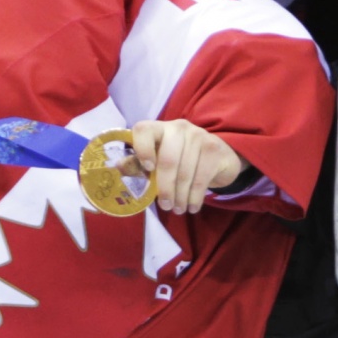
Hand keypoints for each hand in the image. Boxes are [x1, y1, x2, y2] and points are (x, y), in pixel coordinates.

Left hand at [126, 117, 246, 213]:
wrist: (218, 157)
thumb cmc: (181, 159)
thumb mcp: (159, 159)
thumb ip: (139, 164)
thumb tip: (118, 166)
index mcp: (159, 128)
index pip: (144, 130)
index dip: (142, 149)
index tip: (148, 170)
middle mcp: (178, 127)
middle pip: (168, 160)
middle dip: (165, 188)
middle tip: (165, 206)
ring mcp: (198, 135)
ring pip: (185, 173)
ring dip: (180, 197)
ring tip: (178, 209)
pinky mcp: (213, 148)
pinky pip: (201, 178)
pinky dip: (194, 197)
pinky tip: (192, 207)